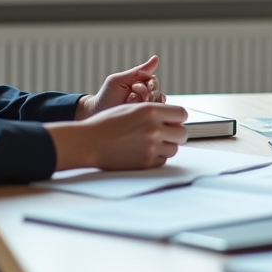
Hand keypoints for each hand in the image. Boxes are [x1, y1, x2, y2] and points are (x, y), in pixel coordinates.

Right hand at [48, 102, 188, 170]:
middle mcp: (154, 128)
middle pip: (182, 133)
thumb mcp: (131, 108)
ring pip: (174, 148)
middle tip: (165, 133)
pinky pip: (163, 160)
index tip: (172, 120)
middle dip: (175, 132)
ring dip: (167, 145)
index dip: (177, 117)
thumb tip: (173, 116)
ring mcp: (151, 147)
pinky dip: (157, 157)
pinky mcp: (146, 163)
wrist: (88, 142)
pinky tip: (144, 151)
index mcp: (151, 111)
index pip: (182, 114)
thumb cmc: (106, 124)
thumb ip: (154, 111)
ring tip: (151, 142)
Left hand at [76, 56, 164, 118]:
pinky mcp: (145, 117)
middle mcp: (145, 93)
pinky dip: (152, 112)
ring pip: (159, 102)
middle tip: (142, 98)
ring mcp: (145, 106)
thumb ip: (137, 71)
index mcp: (140, 82)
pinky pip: (156, 113)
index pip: (153, 80)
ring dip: (152, 103)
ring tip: (140, 105)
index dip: (149, 84)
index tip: (136, 87)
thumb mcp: (120, 80)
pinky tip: (143, 112)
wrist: (98, 113)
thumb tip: (156, 58)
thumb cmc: (107, 95)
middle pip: (157, 91)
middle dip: (151, 93)